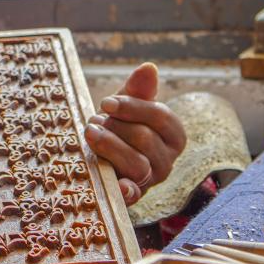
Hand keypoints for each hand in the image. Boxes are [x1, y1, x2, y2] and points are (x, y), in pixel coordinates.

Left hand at [83, 62, 185, 205]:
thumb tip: (149, 67)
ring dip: (108, 147)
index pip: (161, 117)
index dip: (132, 107)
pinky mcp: (133, 196)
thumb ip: (137, 90)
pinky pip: (134, 195)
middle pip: (145, 138)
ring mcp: (151, 180)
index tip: (106, 103)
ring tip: (90, 135)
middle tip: (93, 123)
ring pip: (138, 164)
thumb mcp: (125, 107)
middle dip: (114, 127)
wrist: (100, 158)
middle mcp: (168, 160)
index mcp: (173, 135)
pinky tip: (118, 185)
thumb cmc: (117, 128)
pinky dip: (127, 191)